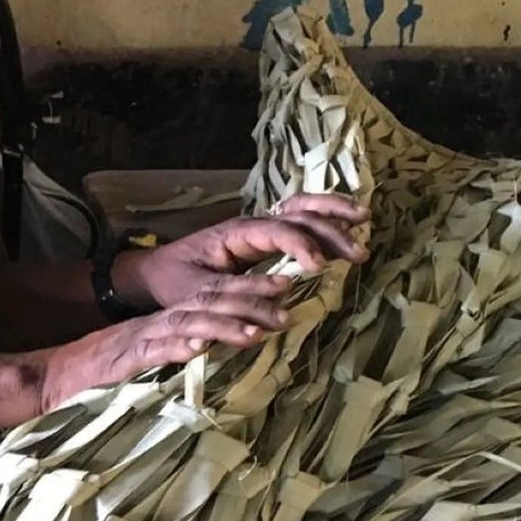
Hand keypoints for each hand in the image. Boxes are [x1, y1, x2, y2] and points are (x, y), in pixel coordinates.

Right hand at [35, 286, 294, 412]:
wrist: (58, 378)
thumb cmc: (110, 374)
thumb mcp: (158, 360)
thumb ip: (189, 353)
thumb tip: (229, 354)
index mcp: (172, 321)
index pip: (216, 298)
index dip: (250, 291)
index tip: (286, 288)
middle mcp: (162, 323)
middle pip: (210, 303)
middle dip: (249, 300)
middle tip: (288, 299)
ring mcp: (144, 338)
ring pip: (189, 323)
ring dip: (224, 325)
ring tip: (257, 330)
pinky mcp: (127, 359)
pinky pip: (155, 350)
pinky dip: (178, 347)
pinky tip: (200, 348)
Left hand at [115, 193, 369, 314]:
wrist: (155, 272)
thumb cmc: (173, 282)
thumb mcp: (196, 294)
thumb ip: (233, 299)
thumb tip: (276, 310)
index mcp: (234, 234)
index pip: (276, 230)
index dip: (300, 244)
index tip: (318, 267)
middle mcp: (251, 226)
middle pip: (298, 213)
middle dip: (330, 228)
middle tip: (359, 252)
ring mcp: (260, 230)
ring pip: (303, 209)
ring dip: (334, 215)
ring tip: (365, 222)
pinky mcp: (265, 241)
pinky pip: (300, 223)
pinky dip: (326, 222)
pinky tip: (348, 230)